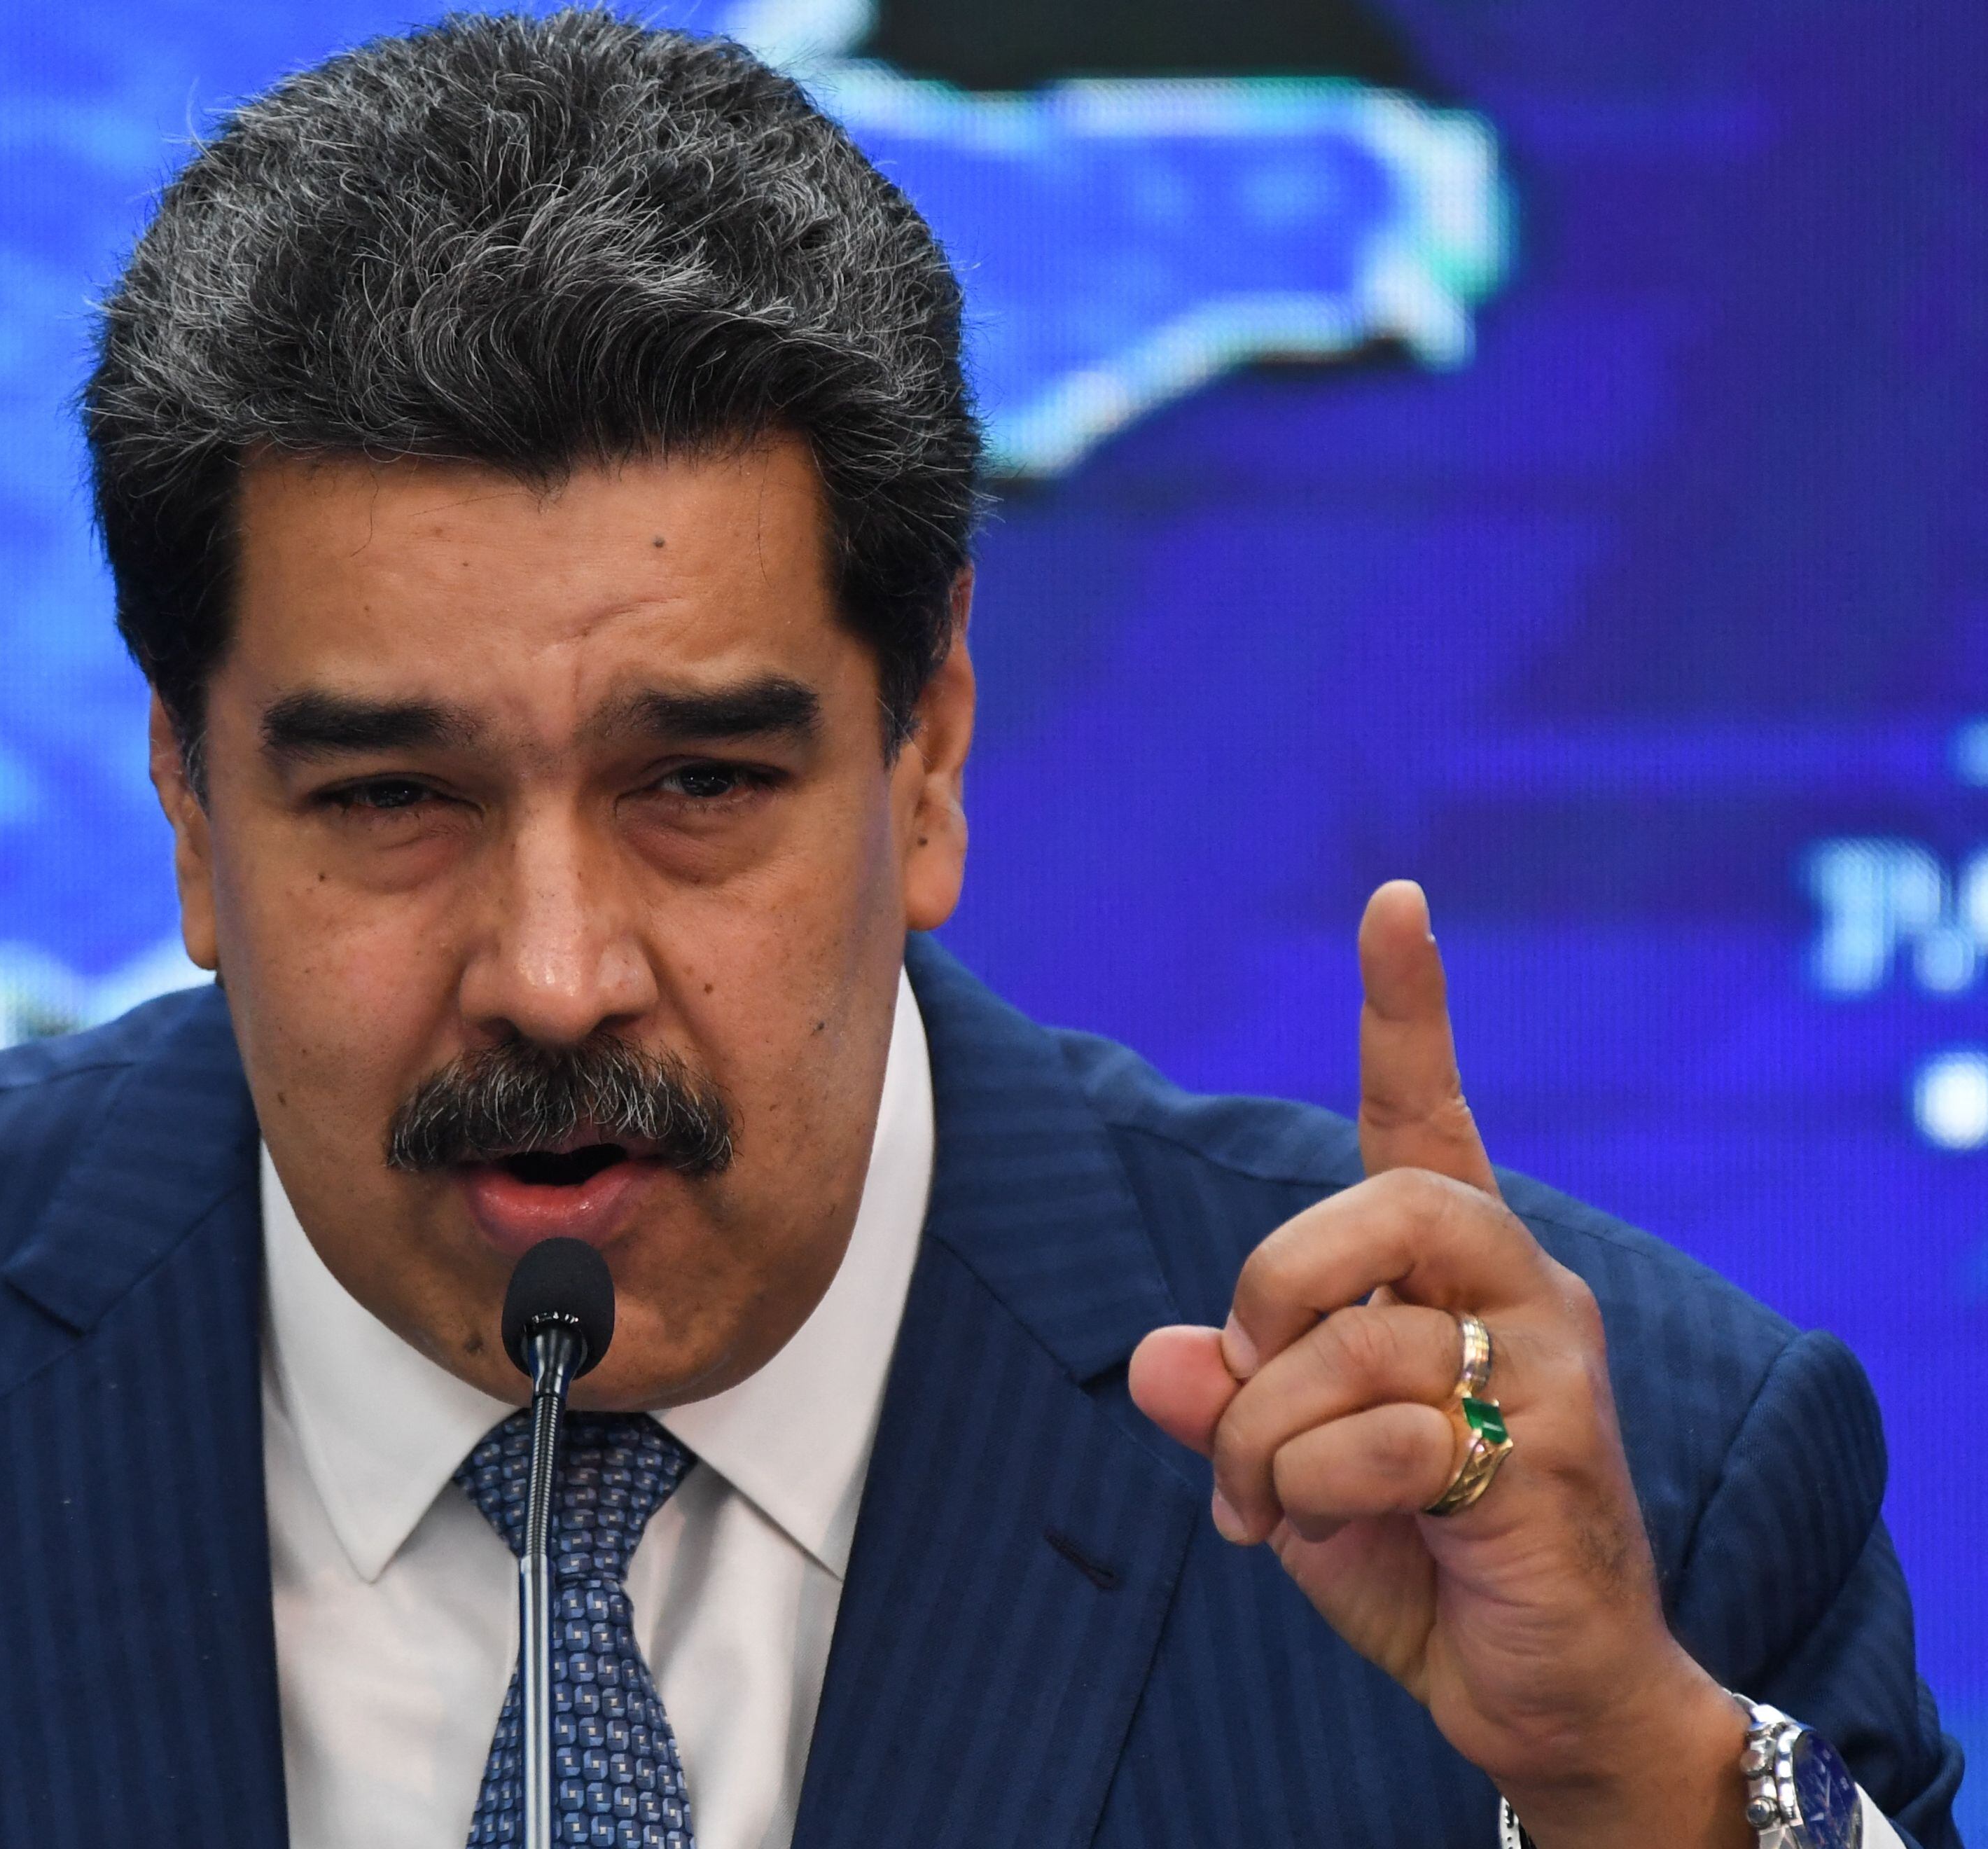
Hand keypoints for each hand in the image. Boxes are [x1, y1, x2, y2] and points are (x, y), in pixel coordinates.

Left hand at [1127, 882, 1747, 1847]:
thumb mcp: (1285, 1464)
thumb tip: (1159, 1357)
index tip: (1395, 901)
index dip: (1408, 1008)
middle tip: (1251, 1383)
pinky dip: (1317, 1494)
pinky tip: (1327, 1533)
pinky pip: (1389, 1439)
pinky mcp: (1551, 1444)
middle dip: (1273, 1292)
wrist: (1536, 1687)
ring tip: (1269, 1503)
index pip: (1425, 1112)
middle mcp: (1515, 1282)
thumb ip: (1226, 1398)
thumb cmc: (1415, 1554)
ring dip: (1270, 1440)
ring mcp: (1546, 1358)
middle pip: (1376, 1206)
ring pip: (1355, 1340)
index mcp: (1449, 1264)